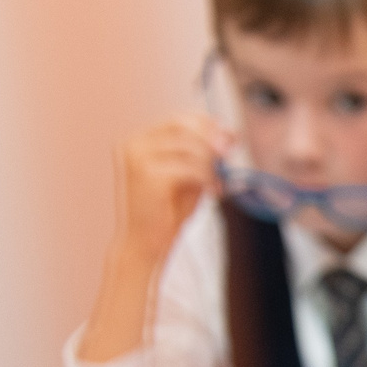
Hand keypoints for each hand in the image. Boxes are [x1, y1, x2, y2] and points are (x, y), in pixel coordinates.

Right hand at [78, 114, 231, 363]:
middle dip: (212, 138)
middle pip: (183, 126)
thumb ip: (205, 156)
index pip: (178, 119)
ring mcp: (138, 158)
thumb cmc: (166, 214)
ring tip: (219, 184)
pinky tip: (213, 193)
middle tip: (230, 154)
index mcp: (139, 141)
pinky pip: (190, 168)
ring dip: (211, 164)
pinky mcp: (148, 175)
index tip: (231, 138)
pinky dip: (207, 178)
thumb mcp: (189, 178)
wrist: (145, 246)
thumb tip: (231, 134)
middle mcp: (134, 144)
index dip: (208, 125)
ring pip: (189, 147)